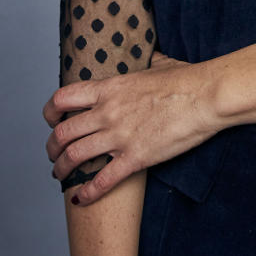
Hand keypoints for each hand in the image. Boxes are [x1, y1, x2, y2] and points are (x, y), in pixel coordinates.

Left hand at [44, 53, 220, 203]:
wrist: (205, 96)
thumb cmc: (188, 80)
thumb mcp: (161, 65)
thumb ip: (150, 63)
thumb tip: (155, 57)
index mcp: (109, 89)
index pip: (63, 98)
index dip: (50, 112)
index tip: (51, 121)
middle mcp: (107, 112)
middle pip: (63, 132)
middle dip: (52, 147)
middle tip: (53, 155)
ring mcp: (119, 136)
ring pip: (75, 156)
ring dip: (62, 169)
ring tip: (60, 175)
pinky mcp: (135, 158)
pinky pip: (103, 180)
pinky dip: (87, 192)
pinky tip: (81, 198)